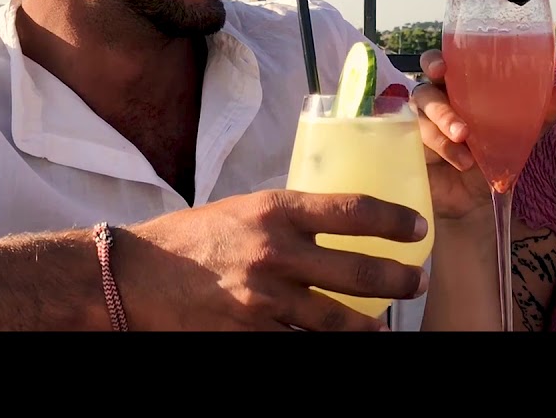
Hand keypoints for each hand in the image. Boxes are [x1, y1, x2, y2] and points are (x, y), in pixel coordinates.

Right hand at [118, 189, 428, 330]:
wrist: (136, 274)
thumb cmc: (193, 238)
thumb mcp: (245, 209)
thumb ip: (290, 218)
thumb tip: (339, 224)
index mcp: (276, 210)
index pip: (353, 210)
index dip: (394, 221)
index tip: (418, 229)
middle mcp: (275, 252)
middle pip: (358, 270)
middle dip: (398, 279)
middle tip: (417, 281)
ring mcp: (263, 299)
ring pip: (338, 319)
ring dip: (372, 325)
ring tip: (387, 327)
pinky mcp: (248, 334)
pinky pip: (300, 344)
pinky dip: (326, 345)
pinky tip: (343, 344)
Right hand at [412, 48, 555, 220]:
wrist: (476, 203)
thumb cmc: (493, 159)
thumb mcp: (519, 137)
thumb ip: (540, 114)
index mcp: (458, 89)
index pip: (440, 65)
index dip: (435, 61)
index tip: (442, 67)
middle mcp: (436, 102)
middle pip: (424, 87)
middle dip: (436, 97)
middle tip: (454, 117)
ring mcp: (421, 125)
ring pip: (423, 114)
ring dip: (444, 123)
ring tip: (465, 139)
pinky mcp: (412, 148)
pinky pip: (419, 139)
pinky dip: (442, 146)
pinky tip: (462, 160)